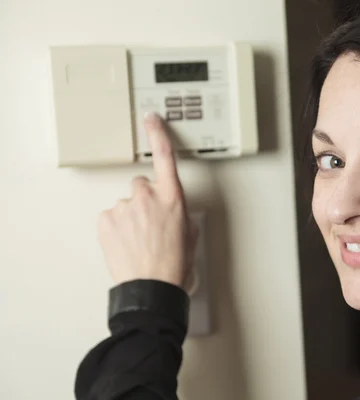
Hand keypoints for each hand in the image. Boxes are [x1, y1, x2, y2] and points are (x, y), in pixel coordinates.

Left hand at [97, 113, 198, 288]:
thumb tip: (172, 210)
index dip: (158, 133)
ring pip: (126, 205)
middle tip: (150, 225)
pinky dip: (117, 228)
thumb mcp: (190, 233)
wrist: (152, 287)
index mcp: (173, 197)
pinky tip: (127, 244)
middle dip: (145, 200)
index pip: (165, 156)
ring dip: (131, 218)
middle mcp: (148, 196)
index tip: (151, 119)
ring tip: (139, 241)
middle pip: (142, 185)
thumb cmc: (174, 265)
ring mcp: (124, 207)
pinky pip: (112, 217)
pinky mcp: (106, 220)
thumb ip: (180, 212)